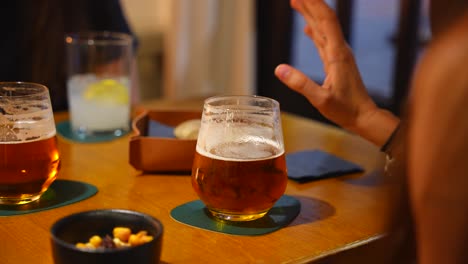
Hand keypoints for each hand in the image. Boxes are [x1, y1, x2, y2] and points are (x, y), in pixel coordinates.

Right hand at [275, 0, 398, 145]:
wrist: (364, 117)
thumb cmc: (345, 110)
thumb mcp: (320, 99)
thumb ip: (300, 84)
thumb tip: (278, 69)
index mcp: (337, 54)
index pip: (326, 21)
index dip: (314, 4)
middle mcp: (339, 50)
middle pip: (325, 19)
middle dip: (310, 4)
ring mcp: (339, 55)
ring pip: (324, 28)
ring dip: (311, 14)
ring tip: (298, 3)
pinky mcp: (337, 62)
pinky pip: (324, 40)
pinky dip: (314, 30)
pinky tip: (307, 28)